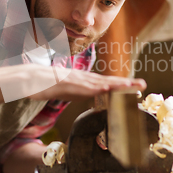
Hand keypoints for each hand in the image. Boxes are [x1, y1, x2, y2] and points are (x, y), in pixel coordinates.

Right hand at [22, 64, 145, 101]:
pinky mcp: (68, 83)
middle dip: (126, 83)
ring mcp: (76, 80)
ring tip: (132, 86)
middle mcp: (83, 78)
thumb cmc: (46, 85)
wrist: (29, 78)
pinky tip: (108, 89)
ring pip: (100, 83)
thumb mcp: (66, 91)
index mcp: (83, 81)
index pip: (105, 83)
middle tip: (143, 84)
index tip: (135, 87)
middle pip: (108, 81)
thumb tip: (87, 94)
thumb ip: (77, 92)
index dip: (121, 85)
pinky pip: (85, 87)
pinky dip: (98, 88)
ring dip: (117, 84)